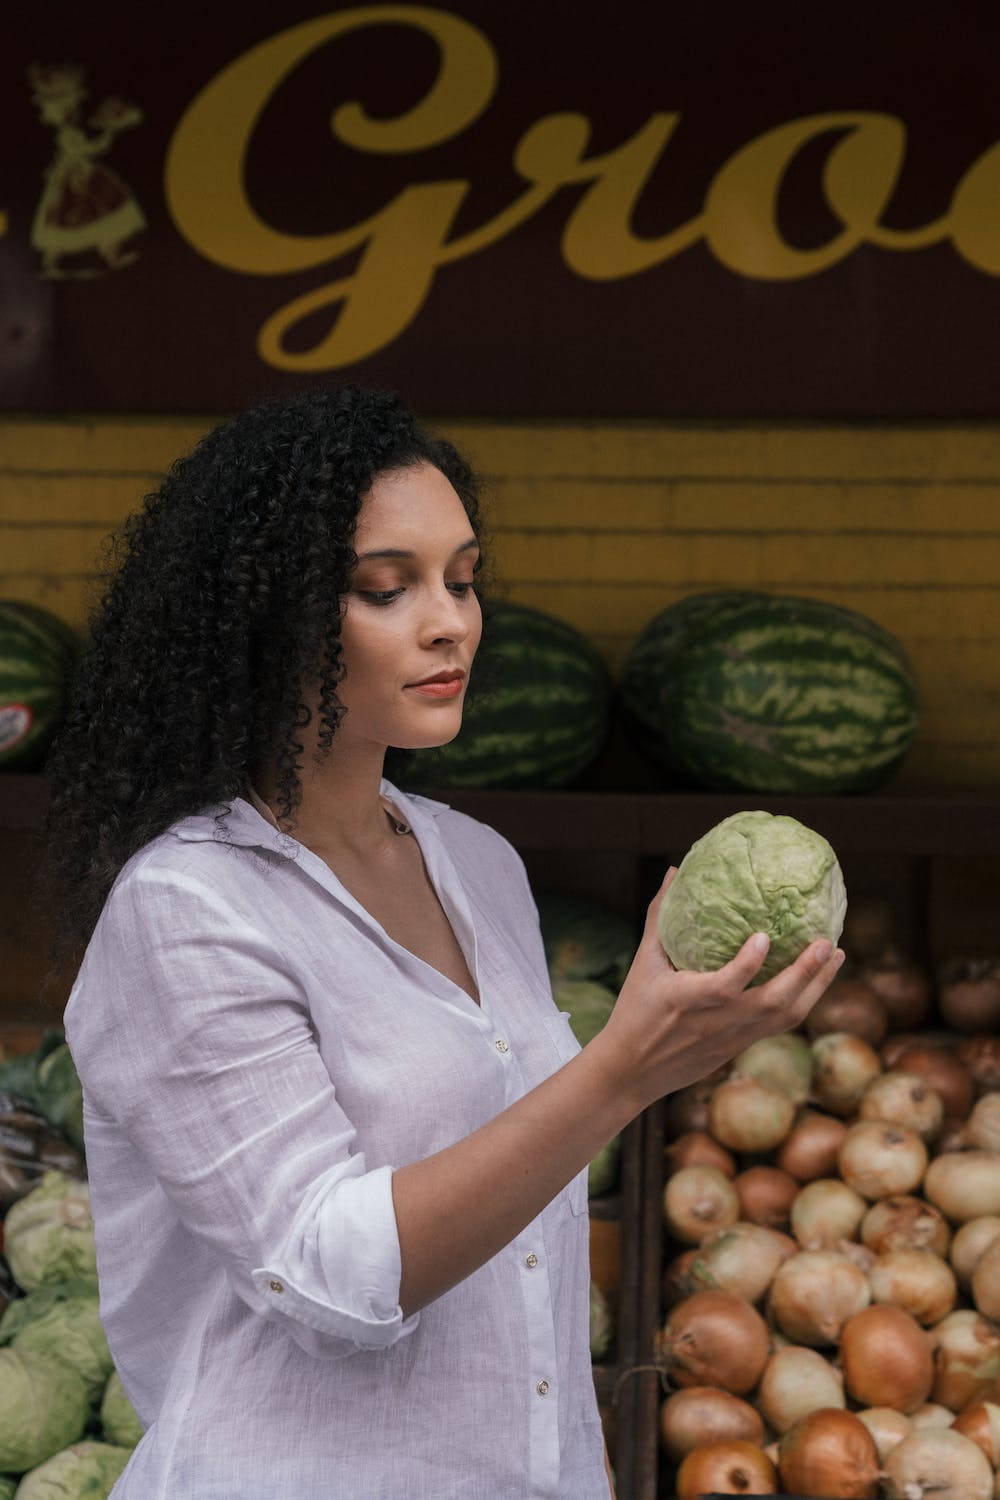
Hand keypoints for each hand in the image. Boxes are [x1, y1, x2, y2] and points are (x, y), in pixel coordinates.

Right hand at [593, 867, 844, 1115]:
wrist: (632, 1071)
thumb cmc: (634, 1012)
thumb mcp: (642, 963)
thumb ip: (659, 918)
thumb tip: (674, 872)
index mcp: (685, 1000)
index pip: (724, 987)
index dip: (747, 964)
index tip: (766, 936)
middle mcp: (715, 1023)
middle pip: (772, 1003)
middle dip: (805, 973)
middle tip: (827, 942)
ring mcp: (732, 1038)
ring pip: (785, 1017)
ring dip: (815, 987)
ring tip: (836, 956)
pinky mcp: (740, 1048)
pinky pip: (780, 1024)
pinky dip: (803, 1000)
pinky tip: (817, 979)